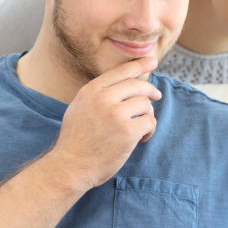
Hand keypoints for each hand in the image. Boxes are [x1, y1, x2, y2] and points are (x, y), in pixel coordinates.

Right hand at [50, 57, 161, 189]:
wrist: (69, 166)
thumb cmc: (76, 140)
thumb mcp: (80, 108)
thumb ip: (98, 94)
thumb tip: (123, 84)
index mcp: (91, 91)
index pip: (121, 72)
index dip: (139, 65)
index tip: (152, 61)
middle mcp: (103, 98)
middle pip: (137, 85)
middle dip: (151, 90)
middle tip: (157, 96)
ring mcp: (116, 114)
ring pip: (145, 104)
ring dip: (147, 115)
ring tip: (140, 128)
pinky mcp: (127, 131)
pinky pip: (149, 121)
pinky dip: (149, 130)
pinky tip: (141, 138)